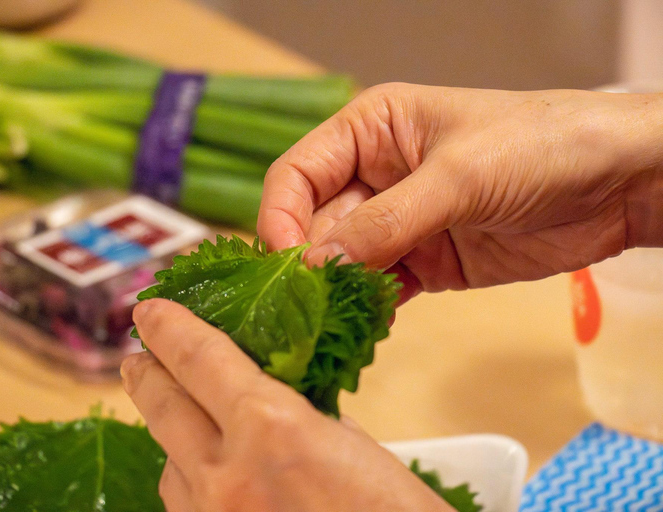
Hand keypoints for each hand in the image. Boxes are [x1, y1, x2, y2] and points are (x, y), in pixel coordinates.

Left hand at [123, 298, 453, 511]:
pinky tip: (210, 477)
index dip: (170, 328)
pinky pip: (185, 505)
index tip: (149, 311)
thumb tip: (270, 400)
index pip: (200, 359)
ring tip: (180, 415)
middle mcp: (227, 475)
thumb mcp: (355, 448)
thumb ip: (301, 417)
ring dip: (172, 433)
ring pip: (168, 463)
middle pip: (164, 407)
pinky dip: (191, 483)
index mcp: (272, 430)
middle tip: (137, 355)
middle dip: (146, 374)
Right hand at [258, 83, 662, 300]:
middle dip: (309, 264)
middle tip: (303, 307)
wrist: (621, 182)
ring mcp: (401, 223)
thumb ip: (384, 222)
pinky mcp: (428, 262)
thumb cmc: (540, 147)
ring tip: (327, 325)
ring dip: (336, 293)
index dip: (280, 216)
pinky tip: (365, 328)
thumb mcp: (457, 177)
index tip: (284, 263)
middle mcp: (376, 176)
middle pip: (316, 224)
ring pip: (345, 262)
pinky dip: (371, 309)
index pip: (298, 174)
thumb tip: (315, 262)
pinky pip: (383, 288)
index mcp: (372, 131)